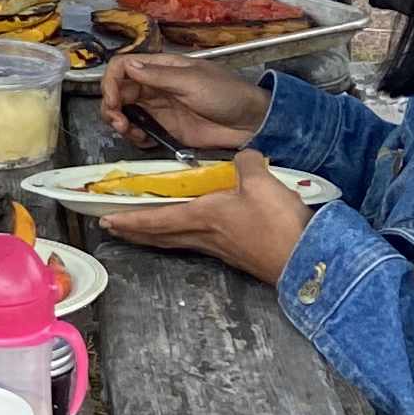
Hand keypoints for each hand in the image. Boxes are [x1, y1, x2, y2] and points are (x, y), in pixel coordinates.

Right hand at [99, 52, 271, 152]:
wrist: (250, 123)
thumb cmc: (228, 94)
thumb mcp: (192, 82)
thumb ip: (159, 77)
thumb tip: (129, 66)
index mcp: (162, 67)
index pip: (123, 67)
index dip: (111, 82)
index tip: (113, 100)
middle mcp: (156, 86)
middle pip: (119, 90)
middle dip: (111, 105)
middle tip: (118, 122)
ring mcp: (160, 108)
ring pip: (125, 111)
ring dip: (119, 121)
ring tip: (127, 131)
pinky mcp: (166, 128)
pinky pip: (140, 130)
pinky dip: (134, 136)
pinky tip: (142, 139)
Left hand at [115, 155, 320, 284]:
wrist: (305, 259)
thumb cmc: (278, 225)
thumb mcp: (260, 182)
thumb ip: (245, 162)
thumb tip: (242, 155)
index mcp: (203, 217)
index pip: (157, 218)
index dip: (131, 219)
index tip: (107, 221)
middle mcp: (205, 235)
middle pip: (160, 235)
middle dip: (134, 230)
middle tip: (113, 228)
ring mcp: (219, 247)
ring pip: (176, 240)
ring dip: (154, 235)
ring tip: (140, 230)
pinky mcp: (234, 253)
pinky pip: (196, 242)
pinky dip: (179, 236)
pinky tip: (188, 232)